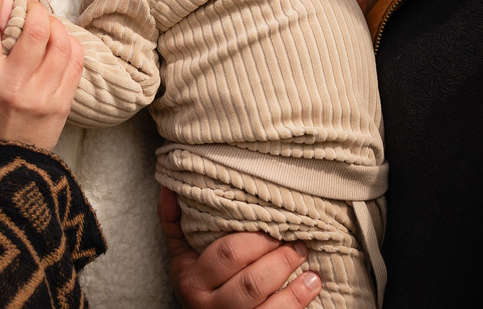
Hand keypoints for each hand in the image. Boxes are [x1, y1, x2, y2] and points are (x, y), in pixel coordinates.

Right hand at [0, 0, 83, 148]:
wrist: (2, 170)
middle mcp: (13, 86)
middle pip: (33, 30)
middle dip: (34, 8)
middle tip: (30, 6)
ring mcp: (41, 96)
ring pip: (60, 42)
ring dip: (55, 24)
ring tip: (47, 23)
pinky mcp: (62, 105)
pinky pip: (75, 62)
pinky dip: (69, 44)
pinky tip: (61, 41)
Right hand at [158, 188, 319, 308]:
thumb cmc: (197, 283)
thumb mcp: (181, 255)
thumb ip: (173, 221)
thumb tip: (170, 185)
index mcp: (192, 280)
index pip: (228, 255)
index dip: (256, 239)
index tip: (275, 223)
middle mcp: (210, 306)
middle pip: (251, 281)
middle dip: (279, 256)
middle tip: (296, 238)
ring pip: (267, 303)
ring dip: (293, 279)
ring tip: (305, 256)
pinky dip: (299, 299)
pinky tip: (312, 282)